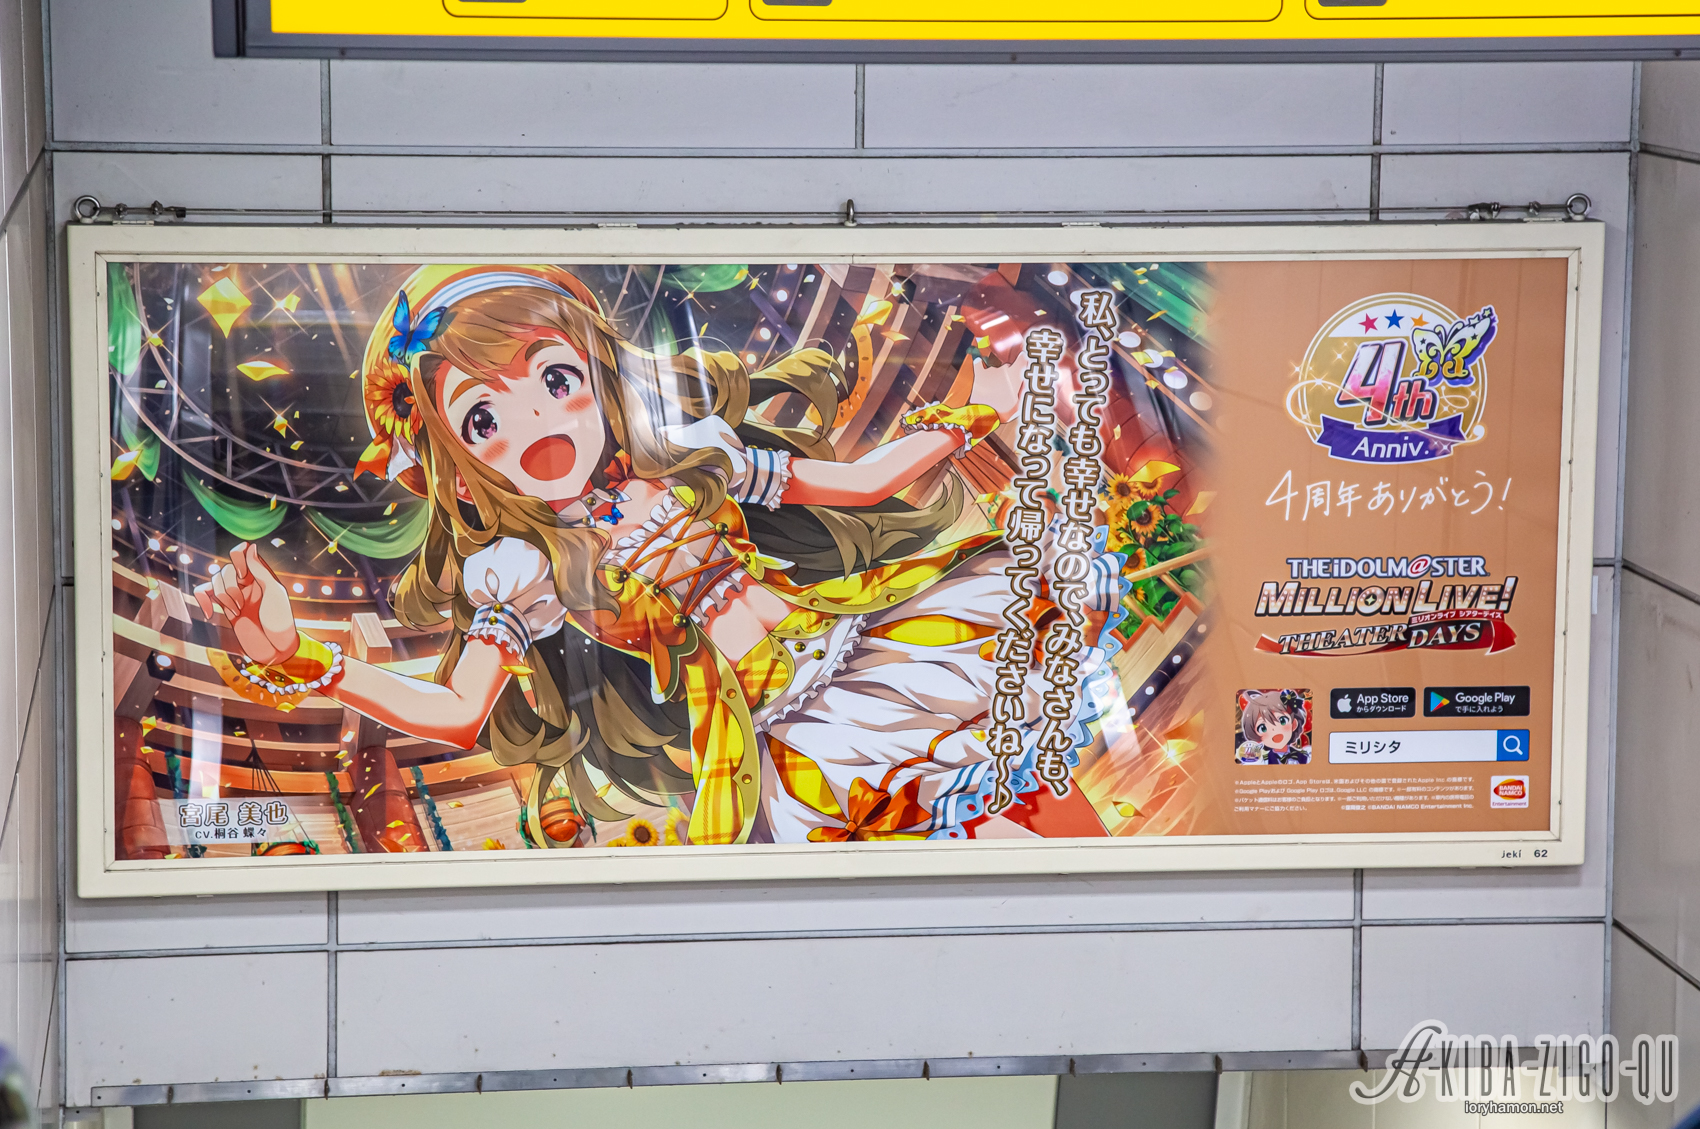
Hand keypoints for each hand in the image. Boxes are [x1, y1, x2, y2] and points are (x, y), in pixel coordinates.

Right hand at [193, 543, 297, 665]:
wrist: (275, 648)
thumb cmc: (281, 621)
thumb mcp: (275, 593)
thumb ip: (261, 570)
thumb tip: (250, 546)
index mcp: (260, 574)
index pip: (241, 553)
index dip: (236, 559)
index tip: (242, 575)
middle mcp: (246, 582)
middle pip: (224, 570)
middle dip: (229, 589)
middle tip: (242, 605)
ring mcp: (234, 595)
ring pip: (213, 582)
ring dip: (222, 598)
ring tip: (237, 612)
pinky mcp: (224, 608)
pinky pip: (203, 594)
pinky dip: (202, 600)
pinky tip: (209, 613)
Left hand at [966, 352, 1028, 425]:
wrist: (984, 414)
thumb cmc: (1004, 411)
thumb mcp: (1019, 402)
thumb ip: (1022, 389)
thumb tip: (1024, 382)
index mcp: (1016, 375)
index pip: (1022, 359)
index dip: (1023, 360)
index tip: (1023, 361)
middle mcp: (1004, 369)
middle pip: (1008, 367)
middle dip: (1008, 375)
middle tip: (1006, 389)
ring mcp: (991, 371)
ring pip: (995, 369)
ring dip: (995, 376)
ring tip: (993, 390)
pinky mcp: (979, 374)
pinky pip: (978, 364)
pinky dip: (979, 364)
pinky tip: (978, 361)